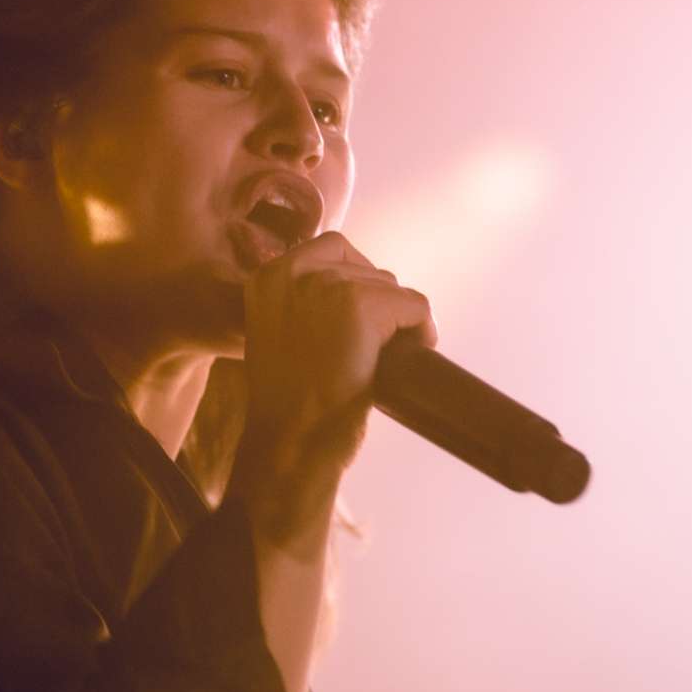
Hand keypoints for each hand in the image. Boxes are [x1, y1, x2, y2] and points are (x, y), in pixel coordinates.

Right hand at [224, 231, 437, 556]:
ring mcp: (329, 286)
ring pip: (393, 287)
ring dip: (400, 320)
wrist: (289, 445)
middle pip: (367, 266)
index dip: (358, 279)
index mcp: (268, 276)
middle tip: (378, 345)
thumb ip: (303, 304)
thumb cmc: (287, 405)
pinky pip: (416, 305)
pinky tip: (414, 354)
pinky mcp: (363, 306)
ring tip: (389, 357)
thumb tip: (358, 287)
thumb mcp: (279, 335)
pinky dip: (423, 330)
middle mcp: (294, 270)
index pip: (333, 246)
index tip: (361, 319)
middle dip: (380, 302)